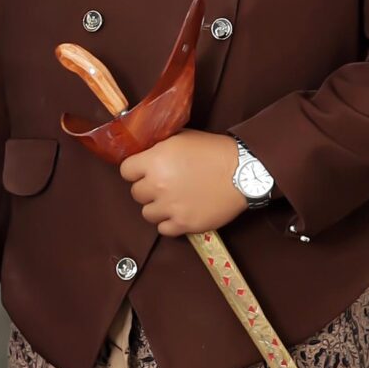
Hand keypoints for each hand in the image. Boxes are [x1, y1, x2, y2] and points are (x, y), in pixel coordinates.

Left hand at [118, 130, 248, 238]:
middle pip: (136, 193)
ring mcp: (170, 207)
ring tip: (172, 200)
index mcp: (154, 161)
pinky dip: (169, 222)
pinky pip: (163, 229)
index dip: (135, 170)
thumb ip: (158, 146)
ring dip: (157, 207)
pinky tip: (179, 212)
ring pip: (147, 213)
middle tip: (163, 185)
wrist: (242, 171)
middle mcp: (158, 185)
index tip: (144, 171)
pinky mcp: (184, 224)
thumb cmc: (213, 151)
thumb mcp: (181, 138)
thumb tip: (143, 151)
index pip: (126, 171)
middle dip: (147, 188)